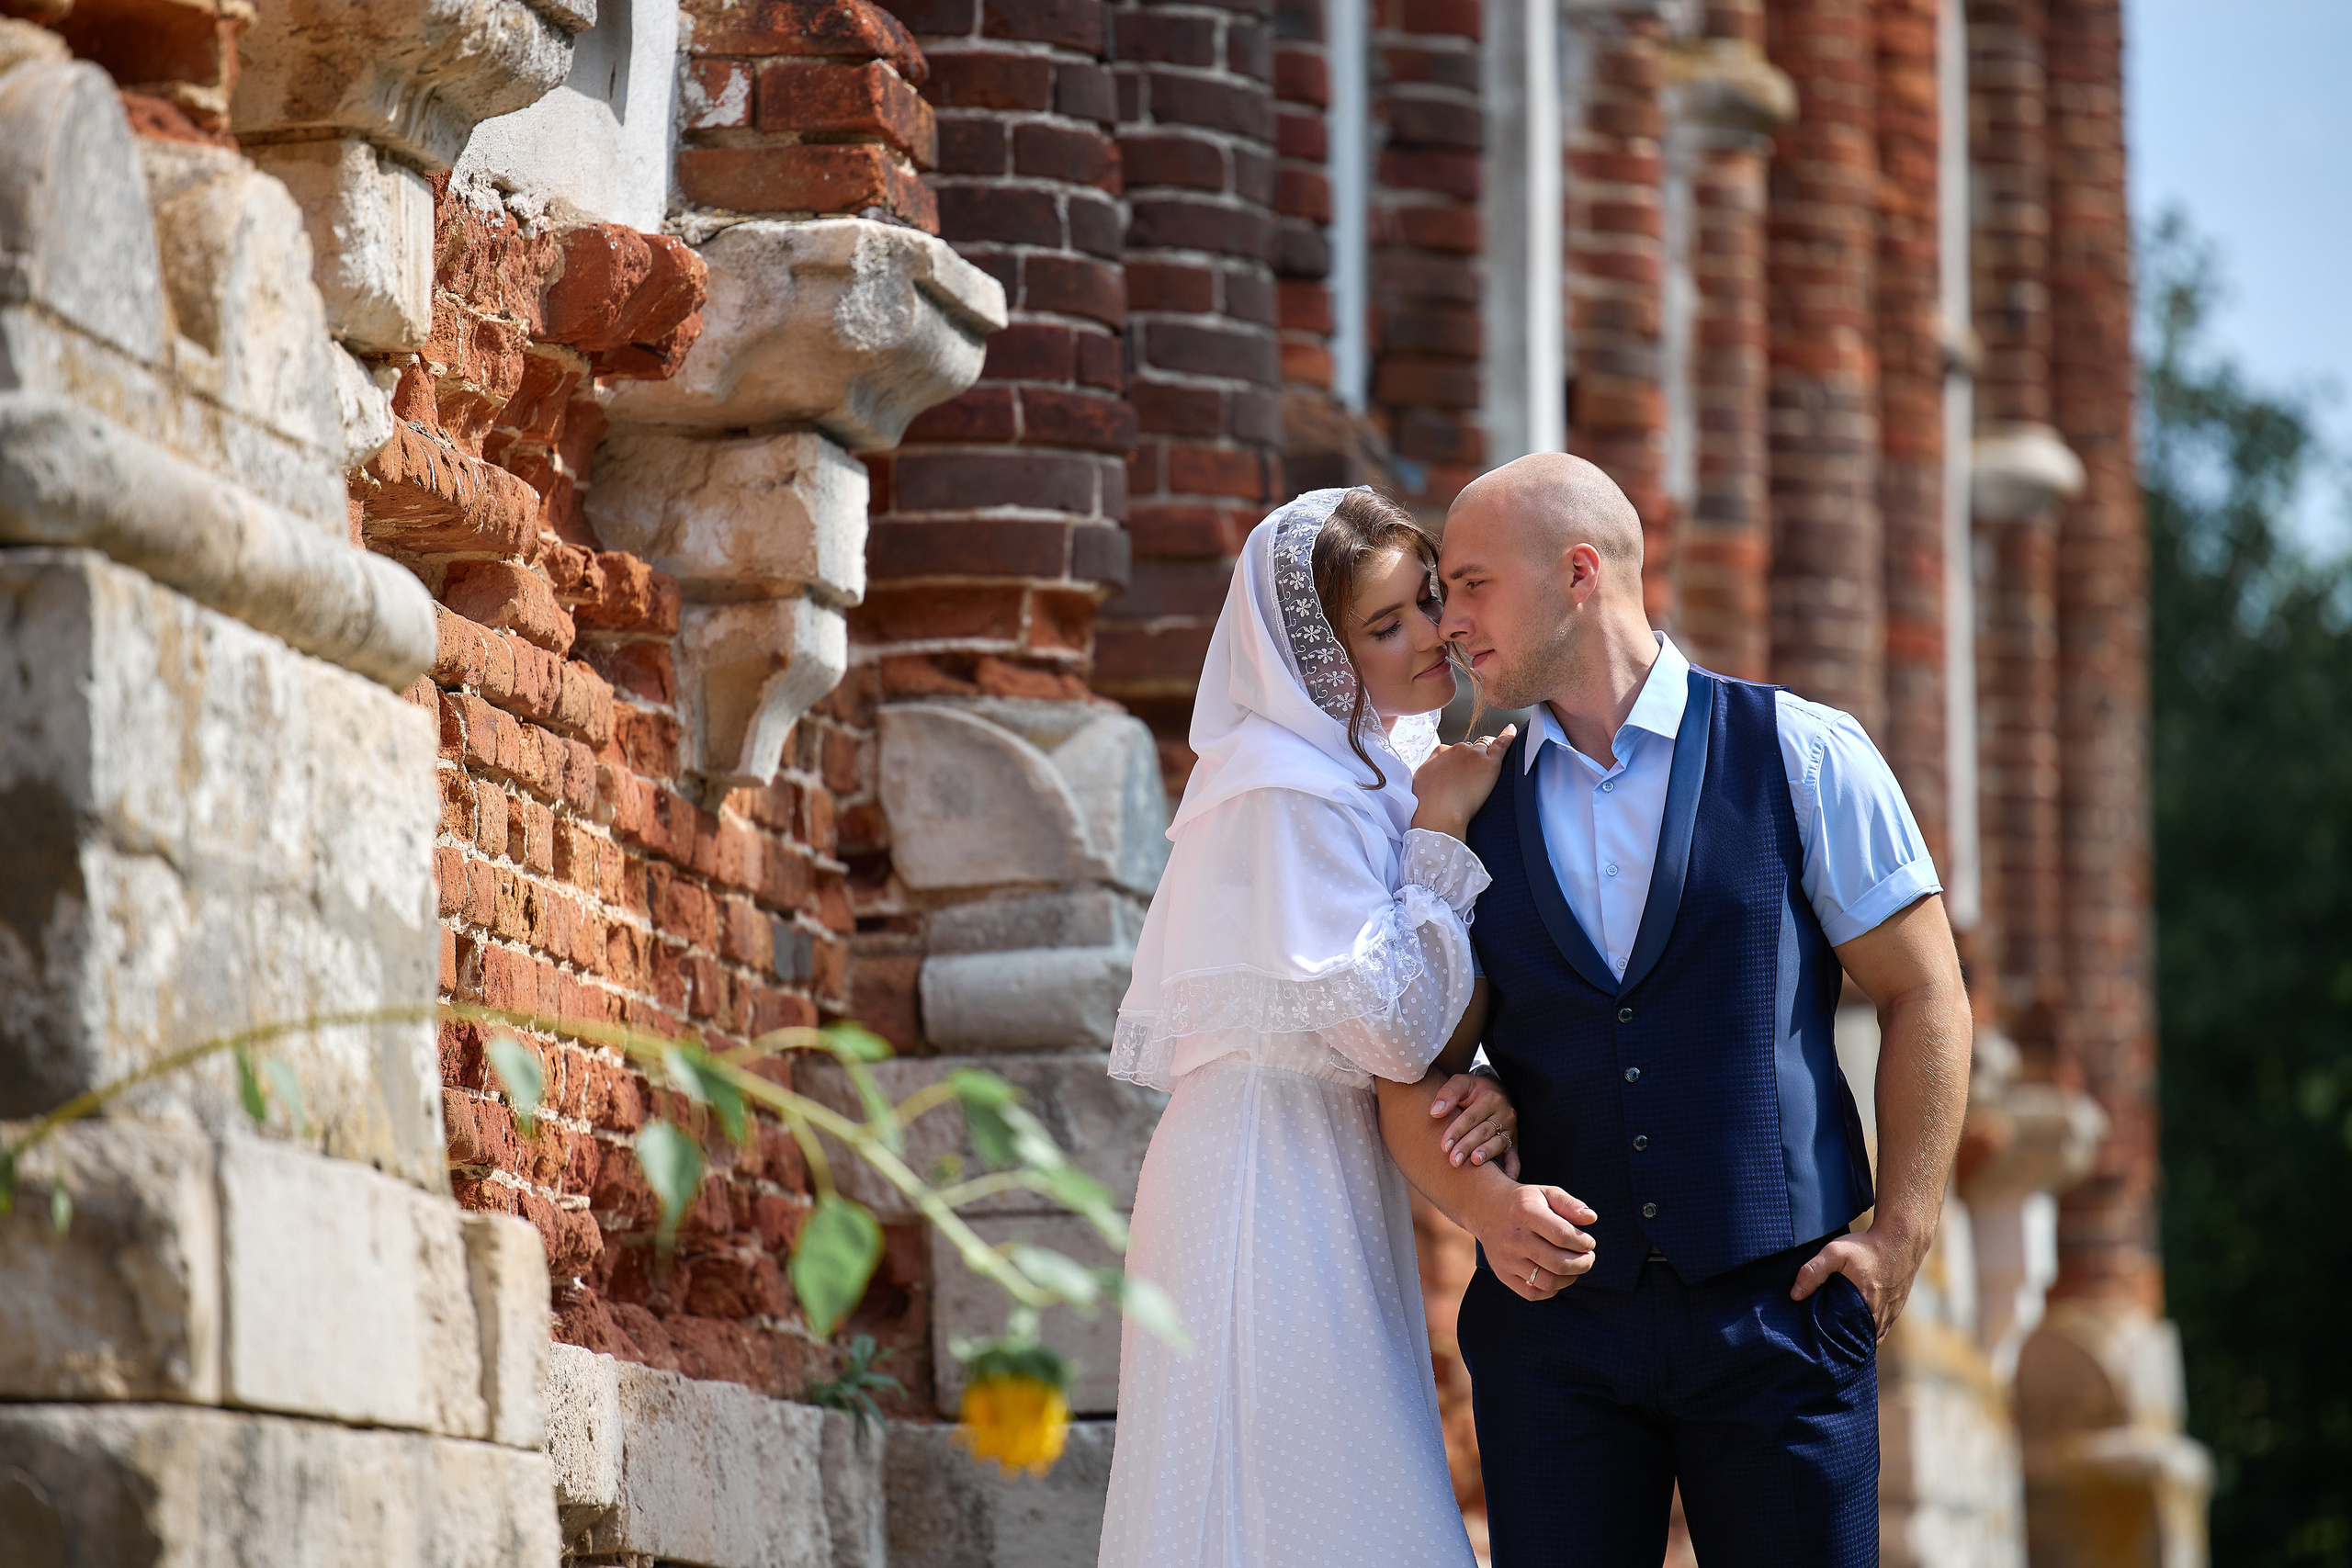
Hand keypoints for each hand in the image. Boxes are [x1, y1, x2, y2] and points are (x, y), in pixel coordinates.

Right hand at [1410, 725, 1517, 838]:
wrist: (1438, 814)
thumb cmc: (1427, 802)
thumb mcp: (1421, 779)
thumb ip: (1431, 768)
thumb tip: (1437, 770)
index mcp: (1440, 751)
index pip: (1454, 752)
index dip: (1458, 763)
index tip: (1459, 775)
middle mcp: (1457, 748)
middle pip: (1470, 749)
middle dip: (1471, 761)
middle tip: (1470, 782)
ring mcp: (1474, 754)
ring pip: (1485, 748)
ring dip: (1485, 757)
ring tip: (1485, 774)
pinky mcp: (1490, 763)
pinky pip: (1502, 745)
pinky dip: (1508, 736)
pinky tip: (1512, 731)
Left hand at [1429, 1071, 1517, 1176]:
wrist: (1496, 1091)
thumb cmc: (1472, 1090)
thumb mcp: (1460, 1083)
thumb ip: (1447, 1094)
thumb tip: (1435, 1112)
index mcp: (1490, 1098)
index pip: (1471, 1117)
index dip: (1457, 1131)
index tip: (1444, 1145)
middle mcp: (1504, 1113)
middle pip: (1484, 1132)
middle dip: (1468, 1146)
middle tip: (1454, 1160)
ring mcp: (1511, 1129)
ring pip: (1498, 1143)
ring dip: (1486, 1154)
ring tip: (1475, 1162)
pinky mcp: (1514, 1142)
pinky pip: (1514, 1157)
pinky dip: (1511, 1169)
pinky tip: (1504, 1178)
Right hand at [1468, 1182, 1596, 1301]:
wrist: (1486, 1208)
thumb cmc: (1524, 1202)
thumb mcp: (1546, 1193)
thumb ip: (1570, 1204)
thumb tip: (1591, 1218)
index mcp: (1525, 1212)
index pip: (1563, 1235)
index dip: (1583, 1242)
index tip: (1588, 1241)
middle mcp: (1514, 1238)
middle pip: (1558, 1263)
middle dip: (1583, 1263)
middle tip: (1588, 1257)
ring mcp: (1506, 1259)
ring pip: (1548, 1282)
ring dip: (1570, 1278)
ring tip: (1575, 1267)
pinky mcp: (1503, 1274)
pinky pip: (1533, 1294)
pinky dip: (1551, 1289)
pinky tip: (1557, 1275)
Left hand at [1788, 1221, 1930, 1338]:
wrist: (1901, 1238)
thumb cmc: (1866, 1246)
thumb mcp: (1835, 1252)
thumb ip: (1814, 1271)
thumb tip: (1795, 1295)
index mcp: (1865, 1308)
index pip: (1847, 1340)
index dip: (1832, 1344)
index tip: (1817, 1344)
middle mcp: (1880, 1316)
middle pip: (1858, 1341)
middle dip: (1842, 1343)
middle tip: (1823, 1343)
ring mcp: (1891, 1314)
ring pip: (1871, 1337)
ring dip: (1855, 1338)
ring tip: (1836, 1337)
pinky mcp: (1896, 1308)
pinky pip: (1880, 1329)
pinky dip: (1868, 1331)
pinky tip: (1853, 1327)